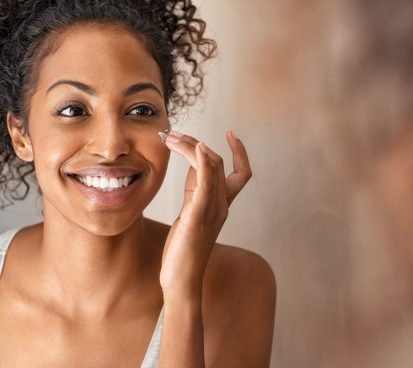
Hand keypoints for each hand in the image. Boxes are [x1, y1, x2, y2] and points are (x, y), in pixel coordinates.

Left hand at [160, 130, 251, 297]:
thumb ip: (194, 190)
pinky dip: (202, 162)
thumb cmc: (183, 250)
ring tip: (171, 137)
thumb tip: (192, 164)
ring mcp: (212, 210)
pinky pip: (206, 183)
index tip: (231, 132)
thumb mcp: (190, 213)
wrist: (181, 279)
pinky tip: (197, 147)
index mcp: (222, 205)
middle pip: (218, 162)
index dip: (240, 151)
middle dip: (196, 142)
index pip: (241, 173)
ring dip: (192, 146)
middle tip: (172, 134)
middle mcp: (221, 205)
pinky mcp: (198, 215)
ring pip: (211, 167)